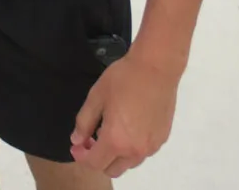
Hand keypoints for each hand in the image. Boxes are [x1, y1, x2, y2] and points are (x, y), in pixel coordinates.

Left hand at [70, 53, 178, 177]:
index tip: (76, 145)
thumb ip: (84, 122)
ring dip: (115, 155)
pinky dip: (131, 148)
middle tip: (91, 139)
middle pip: (112, 169)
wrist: (156, 68)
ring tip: (109, 131)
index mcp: (116, 140)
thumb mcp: (96, 96)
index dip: (81, 156)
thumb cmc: (123, 79)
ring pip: (128, 163)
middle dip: (98, 159)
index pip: (95, 163)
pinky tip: (128, 126)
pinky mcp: (162, 139)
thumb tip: (77, 140)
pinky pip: (142, 153)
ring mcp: (151, 147)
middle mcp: (135, 150)